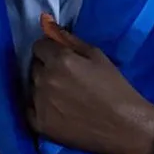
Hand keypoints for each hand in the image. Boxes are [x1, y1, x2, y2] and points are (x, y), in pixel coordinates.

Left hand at [26, 13, 153, 153]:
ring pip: (31, 87)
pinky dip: (39, 108)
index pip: (38, 46)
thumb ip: (70, 40)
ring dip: (42, 88)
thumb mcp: (98, 56)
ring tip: (62, 97)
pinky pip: (29, 109)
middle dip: (46, 68)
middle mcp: (44, 80)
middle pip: (34, 66)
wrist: (124, 127)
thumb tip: (49, 26)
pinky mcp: (39, 124)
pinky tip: (55, 111)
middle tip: (65, 79)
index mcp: (59, 60)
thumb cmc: (115, 88)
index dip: (49, 51)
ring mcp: (39, 103)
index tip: (60, 59)